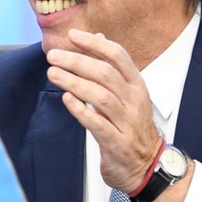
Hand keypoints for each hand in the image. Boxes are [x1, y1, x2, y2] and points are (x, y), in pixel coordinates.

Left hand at [45, 29, 162, 192]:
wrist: (148, 166)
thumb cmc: (132, 126)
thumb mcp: (127, 94)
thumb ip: (111, 67)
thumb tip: (98, 38)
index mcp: (136, 85)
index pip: (118, 56)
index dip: (95, 44)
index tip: (73, 35)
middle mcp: (133, 101)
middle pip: (106, 74)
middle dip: (77, 61)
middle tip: (54, 55)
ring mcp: (126, 122)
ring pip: (101, 96)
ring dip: (74, 82)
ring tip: (53, 73)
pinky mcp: (116, 143)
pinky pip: (97, 124)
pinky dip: (80, 110)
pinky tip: (66, 99)